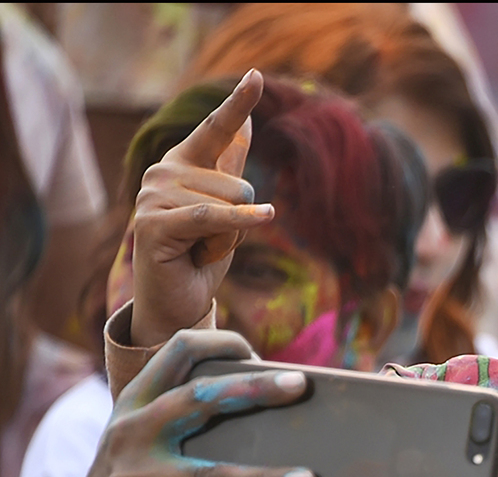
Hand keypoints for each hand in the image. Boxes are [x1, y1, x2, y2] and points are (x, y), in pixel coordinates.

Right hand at [64, 329, 313, 476]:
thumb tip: (269, 405)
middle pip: (198, 399)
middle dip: (253, 389)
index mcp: (136, 402)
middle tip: (300, 383)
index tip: (255, 351)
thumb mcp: (144, 436)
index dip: (218, 342)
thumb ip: (184, 416)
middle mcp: (131, 433)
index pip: (176, 351)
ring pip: (210, 476)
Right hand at [130, 70, 273, 348]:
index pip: (215, 129)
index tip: (256, 75)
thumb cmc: (201, 255)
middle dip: (239, 220)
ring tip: (202, 249)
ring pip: (228, 203)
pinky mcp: (154, 222)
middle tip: (212, 241)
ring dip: (229, 237)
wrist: (178, 302)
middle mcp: (163, 171)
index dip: (237, 103)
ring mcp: (153, 195)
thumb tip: (247, 125)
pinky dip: (239, 222)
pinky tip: (265, 216)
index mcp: (181, 164)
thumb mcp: (226, 208)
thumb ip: (232, 167)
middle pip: (237, 182)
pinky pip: (213, 217)